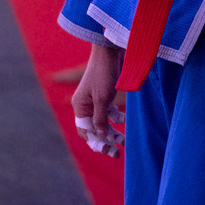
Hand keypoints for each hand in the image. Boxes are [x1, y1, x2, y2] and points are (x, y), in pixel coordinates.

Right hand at [72, 43, 124, 157]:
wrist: (110, 51)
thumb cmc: (104, 73)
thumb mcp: (102, 99)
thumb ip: (100, 120)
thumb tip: (99, 137)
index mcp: (80, 106)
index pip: (85, 132)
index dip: (95, 143)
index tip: (108, 150)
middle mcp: (85, 104)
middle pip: (94, 129)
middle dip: (105, 141)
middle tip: (117, 153)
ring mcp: (95, 99)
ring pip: (103, 122)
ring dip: (113, 131)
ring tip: (124, 140)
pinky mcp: (105, 94)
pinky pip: (109, 112)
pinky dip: (116, 118)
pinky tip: (124, 120)